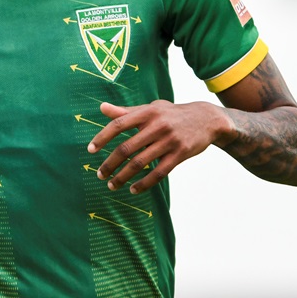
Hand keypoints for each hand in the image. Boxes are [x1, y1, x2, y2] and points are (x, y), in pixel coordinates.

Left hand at [87, 100, 231, 193]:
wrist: (207, 119)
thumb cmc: (172, 114)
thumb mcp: (152, 108)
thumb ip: (126, 111)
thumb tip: (101, 108)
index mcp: (147, 112)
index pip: (119, 124)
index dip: (102, 137)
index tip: (90, 150)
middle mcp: (157, 125)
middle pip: (126, 147)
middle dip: (110, 164)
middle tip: (100, 175)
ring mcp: (169, 141)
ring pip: (140, 163)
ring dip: (123, 177)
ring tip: (112, 185)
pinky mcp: (180, 154)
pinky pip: (158, 173)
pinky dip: (143, 183)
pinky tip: (133, 189)